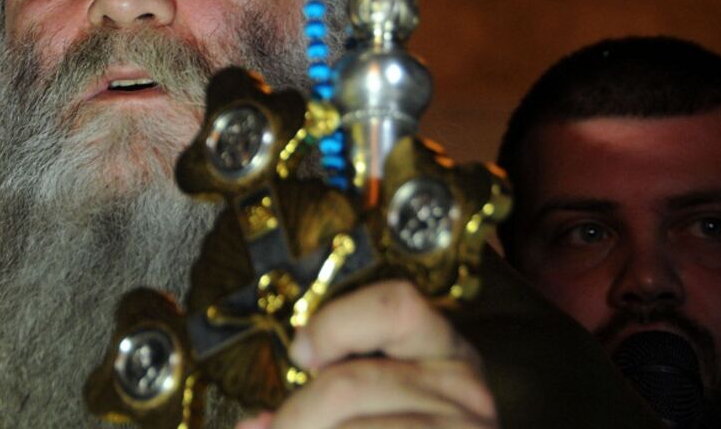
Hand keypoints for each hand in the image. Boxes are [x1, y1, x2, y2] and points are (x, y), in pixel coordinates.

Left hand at [236, 280, 495, 428]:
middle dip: (296, 418)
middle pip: (350, 384)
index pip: (397, 304)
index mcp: (444, 350)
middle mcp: (465, 387)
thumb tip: (254, 423)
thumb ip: (332, 390)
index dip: (336, 323)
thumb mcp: (386, 402)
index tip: (300, 353)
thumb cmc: (403, 425)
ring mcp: (466, 428)